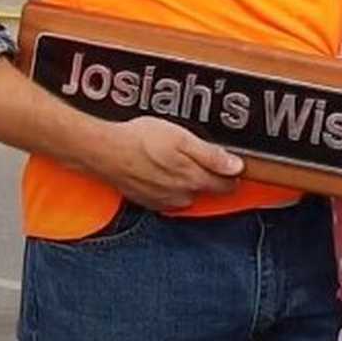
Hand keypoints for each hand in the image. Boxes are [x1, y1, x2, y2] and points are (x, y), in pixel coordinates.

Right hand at [92, 117, 243, 210]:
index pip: (227, 186)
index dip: (232, 174)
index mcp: (193, 180)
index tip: (232, 163)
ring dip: (187, 182)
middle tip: (200, 156)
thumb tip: (237, 167)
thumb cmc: (141, 140)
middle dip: (211, 177)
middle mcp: (180, 196)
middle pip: (207, 191)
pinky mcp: (145, 201)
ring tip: (175, 161)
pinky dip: (168, 187)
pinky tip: (159, 171)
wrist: (104, 151)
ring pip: (186, 195)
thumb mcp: (183, 139)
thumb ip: (212, 156)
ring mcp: (162, 200)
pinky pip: (166, 198)